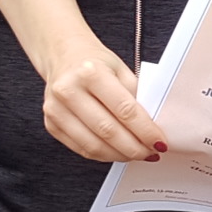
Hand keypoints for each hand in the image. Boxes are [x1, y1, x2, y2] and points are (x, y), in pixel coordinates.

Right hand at [41, 37, 165, 162]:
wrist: (63, 56)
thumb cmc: (95, 63)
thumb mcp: (121, 70)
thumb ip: (136, 98)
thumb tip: (152, 130)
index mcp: (90, 72)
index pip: (124, 109)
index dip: (145, 131)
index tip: (159, 142)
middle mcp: (69, 90)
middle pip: (108, 131)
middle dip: (135, 148)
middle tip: (151, 153)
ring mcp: (56, 110)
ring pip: (94, 146)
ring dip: (120, 155)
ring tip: (137, 154)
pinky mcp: (51, 124)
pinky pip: (82, 149)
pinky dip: (103, 155)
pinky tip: (117, 152)